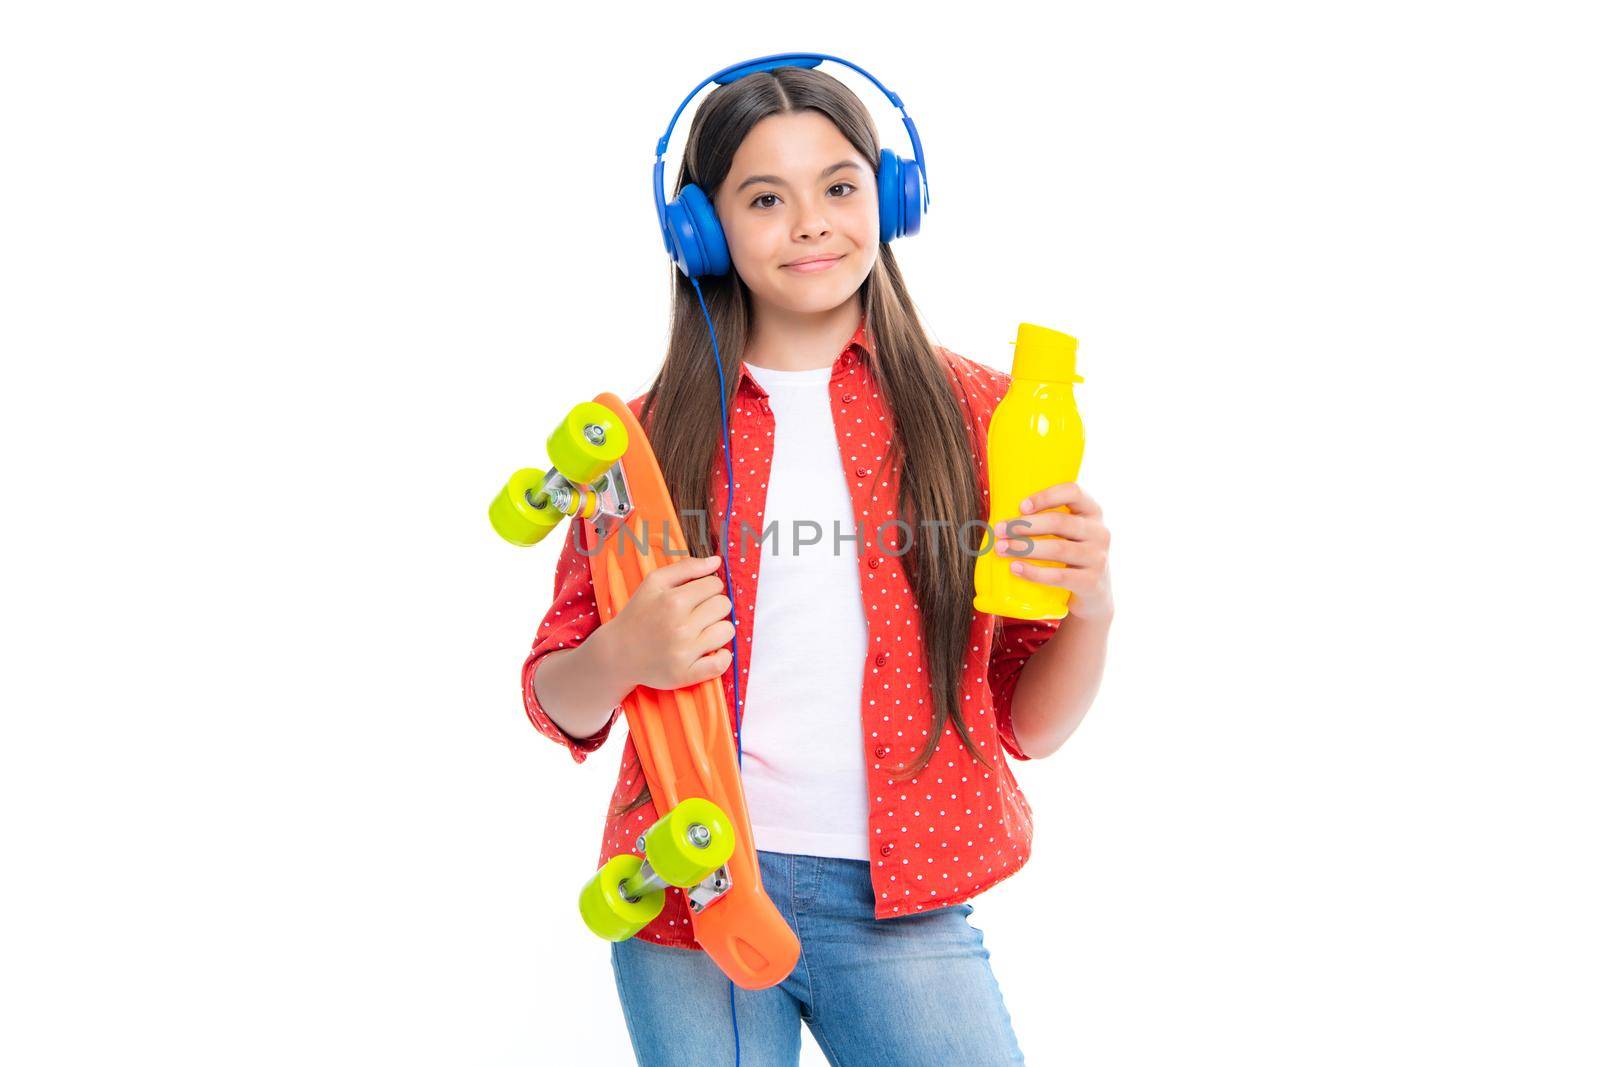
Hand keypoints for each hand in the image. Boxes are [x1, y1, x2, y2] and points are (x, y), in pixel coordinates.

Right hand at [602, 553, 735, 690]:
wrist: (617, 653)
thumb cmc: (638, 615)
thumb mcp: (654, 583)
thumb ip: (686, 567)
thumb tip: (717, 561)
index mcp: (673, 601)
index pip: (715, 585)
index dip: (708, 588)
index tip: (697, 596)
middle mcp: (680, 627)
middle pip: (723, 605)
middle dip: (714, 606)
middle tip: (697, 614)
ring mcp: (684, 653)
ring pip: (727, 631)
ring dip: (718, 629)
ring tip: (701, 631)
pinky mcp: (685, 674)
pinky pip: (721, 663)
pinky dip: (721, 656)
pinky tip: (708, 650)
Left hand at [992, 481, 1113, 621]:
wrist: (1094, 593)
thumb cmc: (1071, 555)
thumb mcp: (1068, 533)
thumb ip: (1046, 521)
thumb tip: (1003, 519)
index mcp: (1092, 512)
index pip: (1073, 492)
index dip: (1046, 496)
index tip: (1021, 506)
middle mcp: (1099, 532)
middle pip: (1059, 522)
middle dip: (1025, 526)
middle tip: (1000, 531)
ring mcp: (1098, 557)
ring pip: (1057, 549)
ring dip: (1025, 548)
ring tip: (1001, 549)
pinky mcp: (1091, 582)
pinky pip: (1058, 576)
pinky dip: (1033, 572)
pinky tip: (1015, 568)